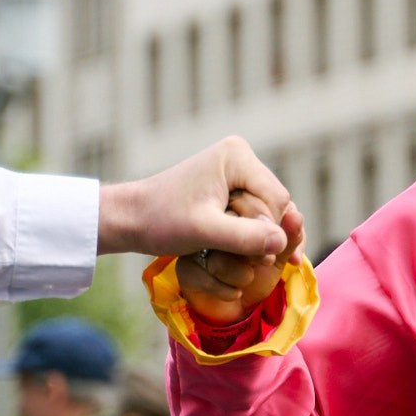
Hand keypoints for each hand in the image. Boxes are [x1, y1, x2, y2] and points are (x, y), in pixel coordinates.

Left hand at [97, 137, 304, 259]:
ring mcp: (238, 172)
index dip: (268, 232)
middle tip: (244, 259)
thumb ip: (244, 237)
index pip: (277, 200)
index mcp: (237, 156)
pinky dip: (254, 234)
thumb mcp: (203, 231)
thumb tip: (282, 242)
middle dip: (263, 234)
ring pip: (269, 212)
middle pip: (277, 205)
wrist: (132, 218)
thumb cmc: (161, 221)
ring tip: (245, 258)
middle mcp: (242, 157)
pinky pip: (257, 213)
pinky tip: (252, 255)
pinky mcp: (232, 187)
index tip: (246, 255)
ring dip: (259, 237)